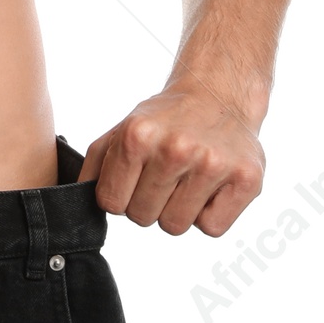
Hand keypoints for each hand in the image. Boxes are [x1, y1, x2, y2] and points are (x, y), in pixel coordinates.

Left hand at [79, 86, 263, 236]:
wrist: (218, 94)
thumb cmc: (166, 118)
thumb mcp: (123, 129)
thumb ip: (96, 164)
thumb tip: (76, 199)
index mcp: (138, 135)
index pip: (111, 203)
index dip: (120, 196)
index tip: (134, 179)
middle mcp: (176, 148)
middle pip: (142, 217)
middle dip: (148, 203)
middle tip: (164, 176)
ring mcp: (213, 164)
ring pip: (175, 226)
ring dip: (178, 210)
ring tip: (186, 179)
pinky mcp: (247, 179)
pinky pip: (212, 229)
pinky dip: (208, 214)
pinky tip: (209, 186)